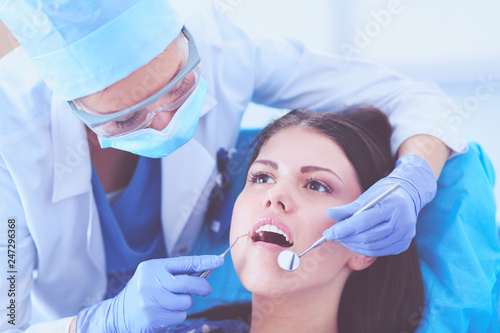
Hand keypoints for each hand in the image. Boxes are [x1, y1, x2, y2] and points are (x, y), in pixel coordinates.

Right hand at [76, 255, 223, 332]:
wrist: (118, 314)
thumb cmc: (144, 292)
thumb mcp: (155, 276)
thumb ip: (177, 274)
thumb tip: (205, 272)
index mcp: (153, 267)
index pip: (185, 263)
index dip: (205, 261)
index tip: (220, 260)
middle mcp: (151, 281)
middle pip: (189, 283)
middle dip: (202, 287)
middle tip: (206, 289)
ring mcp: (150, 300)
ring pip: (186, 302)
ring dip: (184, 304)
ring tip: (171, 303)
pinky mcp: (152, 316)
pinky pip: (179, 315)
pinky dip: (176, 315)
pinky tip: (164, 313)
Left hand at [323, 154, 436, 255]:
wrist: (408, 196)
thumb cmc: (384, 194)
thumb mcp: (367, 196)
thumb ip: (348, 207)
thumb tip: (329, 214)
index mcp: (393, 206)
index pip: (363, 222)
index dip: (343, 229)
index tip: (328, 233)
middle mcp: (402, 223)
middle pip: (367, 237)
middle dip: (346, 238)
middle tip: (332, 235)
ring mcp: (404, 236)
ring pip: (371, 247)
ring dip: (353, 245)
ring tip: (343, 238)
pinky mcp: (403, 245)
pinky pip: (378, 251)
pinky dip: (364, 248)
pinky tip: (356, 241)